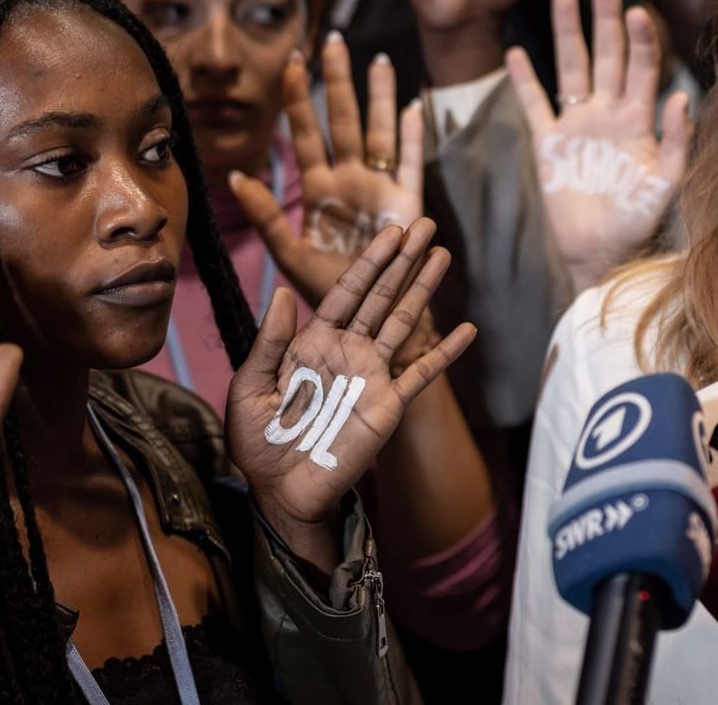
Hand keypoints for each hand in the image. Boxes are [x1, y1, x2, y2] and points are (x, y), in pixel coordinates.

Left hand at [226, 219, 474, 565]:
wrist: (282, 493)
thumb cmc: (259, 443)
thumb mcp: (250, 388)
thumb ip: (270, 342)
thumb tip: (284, 294)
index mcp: (312, 342)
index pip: (346, 292)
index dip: (369, 261)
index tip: (390, 232)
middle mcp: (347, 351)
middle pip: (381, 296)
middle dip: (403, 261)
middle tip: (425, 224)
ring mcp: (371, 376)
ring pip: (404, 323)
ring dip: (424, 290)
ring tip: (443, 255)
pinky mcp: (389, 404)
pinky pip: (422, 373)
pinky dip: (445, 351)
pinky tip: (467, 329)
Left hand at [230, 33, 424, 306]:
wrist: (370, 319)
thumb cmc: (329, 290)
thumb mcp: (289, 255)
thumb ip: (266, 216)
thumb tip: (235, 176)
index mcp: (317, 189)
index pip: (304, 132)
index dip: (298, 98)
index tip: (290, 60)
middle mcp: (349, 179)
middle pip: (342, 119)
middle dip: (338, 81)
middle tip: (333, 41)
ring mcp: (380, 187)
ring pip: (378, 130)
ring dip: (379, 96)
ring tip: (380, 60)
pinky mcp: (408, 202)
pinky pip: (411, 162)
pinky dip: (414, 136)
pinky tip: (413, 106)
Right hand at [506, 0, 690, 290]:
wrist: (601, 253)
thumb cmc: (638, 222)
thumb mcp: (666, 184)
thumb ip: (677, 142)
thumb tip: (683, 96)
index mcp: (639, 120)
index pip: (642, 68)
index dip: (641, 40)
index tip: (638, 11)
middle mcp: (608, 114)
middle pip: (607, 55)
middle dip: (605, 19)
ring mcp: (577, 126)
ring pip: (572, 69)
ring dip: (568, 35)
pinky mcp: (549, 144)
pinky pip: (535, 105)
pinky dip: (525, 81)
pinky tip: (516, 53)